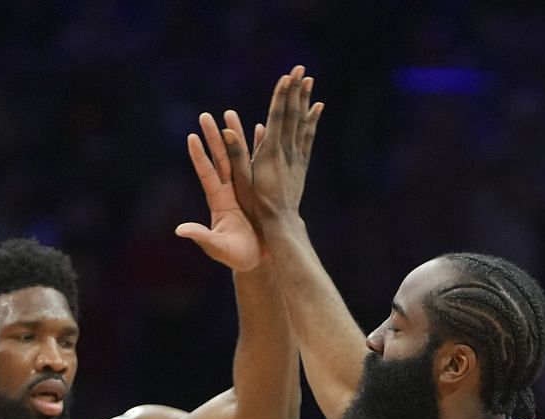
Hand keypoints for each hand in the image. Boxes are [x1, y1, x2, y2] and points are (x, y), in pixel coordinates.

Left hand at [173, 111, 264, 270]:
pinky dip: (261, 147)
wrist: (261, 260)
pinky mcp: (262, 190)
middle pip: (221, 159)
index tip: (192, 137)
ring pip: (240, 156)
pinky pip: (262, 164)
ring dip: (235, 135)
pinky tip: (262, 129)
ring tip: (230, 113)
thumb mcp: (218, 248)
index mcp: (219, 202)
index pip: (207, 174)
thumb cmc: (238, 257)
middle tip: (205, 115)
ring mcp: (247, 188)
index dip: (199, 157)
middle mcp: (231, 190)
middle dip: (213, 138)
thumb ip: (201, 237)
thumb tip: (180, 230)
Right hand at [226, 65, 323, 228]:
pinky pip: (308, 137)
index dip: (281, 97)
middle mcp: (286, 152)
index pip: (277, 118)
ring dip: (304, 100)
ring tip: (309, 80)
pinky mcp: (300, 165)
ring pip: (302, 123)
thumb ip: (236, 156)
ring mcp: (296, 158)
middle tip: (300, 69)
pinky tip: (317, 107)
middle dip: (295, 91)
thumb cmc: (256, 205)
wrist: (280, 224)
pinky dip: (312, 121)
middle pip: (292, 115)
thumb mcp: (241, 182)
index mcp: (270, 153)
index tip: (286, 77)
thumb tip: (227, 132)